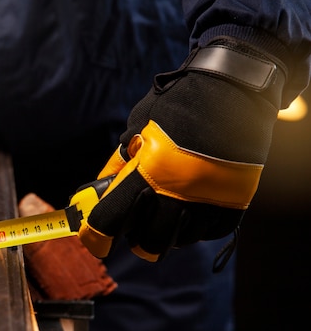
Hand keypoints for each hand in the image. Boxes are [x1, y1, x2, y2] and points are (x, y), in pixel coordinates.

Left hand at [78, 37, 286, 260]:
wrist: (231, 87)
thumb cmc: (176, 104)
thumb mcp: (136, 128)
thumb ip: (118, 164)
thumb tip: (100, 191)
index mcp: (147, 173)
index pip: (111, 221)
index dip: (96, 236)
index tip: (95, 239)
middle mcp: (178, 194)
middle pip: (147, 242)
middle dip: (134, 238)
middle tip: (132, 227)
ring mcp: (209, 200)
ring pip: (179, 241)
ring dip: (165, 233)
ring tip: (163, 214)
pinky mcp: (235, 200)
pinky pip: (209, 233)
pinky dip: (195, 229)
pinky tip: (188, 212)